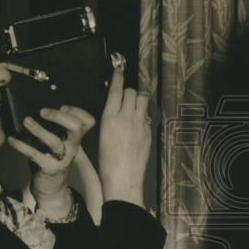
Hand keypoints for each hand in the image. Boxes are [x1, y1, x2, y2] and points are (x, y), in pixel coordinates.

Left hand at [7, 105, 95, 217]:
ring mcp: (61, 159)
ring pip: (55, 142)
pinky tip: (12, 140)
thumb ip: (51, 129)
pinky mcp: (48, 169)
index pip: (88, 122)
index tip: (62, 106)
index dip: (78, 111)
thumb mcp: (55, 144)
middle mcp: (71, 148)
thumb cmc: (49, 162)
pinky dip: (22, 146)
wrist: (50, 190)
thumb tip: (32, 109)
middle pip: (76, 128)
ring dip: (39, 130)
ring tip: (26, 121)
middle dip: (60, 116)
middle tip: (43, 111)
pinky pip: (35, 155)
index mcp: (74, 140)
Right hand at [98, 61, 150, 206]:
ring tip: (134, 106)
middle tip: (125, 97)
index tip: (119, 68)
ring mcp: (140, 124)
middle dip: (129, 92)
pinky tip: (137, 124)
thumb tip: (112, 111)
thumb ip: (107, 120)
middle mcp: (126, 117)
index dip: (118, 76)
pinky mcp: (148, 133)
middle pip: (132, 92)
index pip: (116, 89)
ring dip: (139, 99)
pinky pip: (147, 116)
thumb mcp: (99, 138)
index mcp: (109, 117)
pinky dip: (143, 115)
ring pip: (143, 100)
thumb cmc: (106, 164)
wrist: (122, 180)